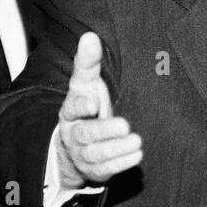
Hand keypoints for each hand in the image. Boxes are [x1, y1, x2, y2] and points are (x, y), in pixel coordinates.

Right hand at [56, 32, 141, 188]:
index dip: (80, 106)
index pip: (71, 108)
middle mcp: (74, 134)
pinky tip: (136, 155)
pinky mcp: (94, 170)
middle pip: (86, 134)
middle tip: (125, 125)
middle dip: (104, 131)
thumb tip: (89, 36)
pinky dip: (121, 163)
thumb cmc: (86, 108)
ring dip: (117, 149)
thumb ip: (88, 63)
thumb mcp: (85, 85)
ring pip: (96, 154)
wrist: (75, 146)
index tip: (92, 104)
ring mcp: (83, 154)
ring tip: (137, 141)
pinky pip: (106, 169)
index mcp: (70, 111)